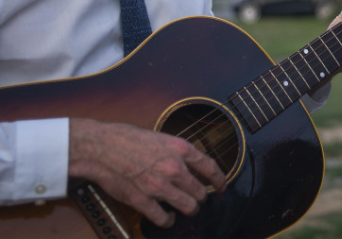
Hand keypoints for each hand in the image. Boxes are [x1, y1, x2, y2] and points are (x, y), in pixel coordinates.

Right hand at [69, 118, 225, 227]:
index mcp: (180, 148)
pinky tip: (167, 217)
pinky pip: (164, 218)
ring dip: (189, 209)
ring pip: (188, 207)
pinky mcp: (143, 200)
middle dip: (201, 197)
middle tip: (198, 198)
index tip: (222, 186)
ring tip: (187, 208)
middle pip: (200, 191)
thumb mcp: (162, 137)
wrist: (104, 147)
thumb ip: (178, 152)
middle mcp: (174, 167)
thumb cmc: (130, 138)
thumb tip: (190, 164)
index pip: (210, 167)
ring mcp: (159, 186)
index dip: (219, 180)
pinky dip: (168, 220)